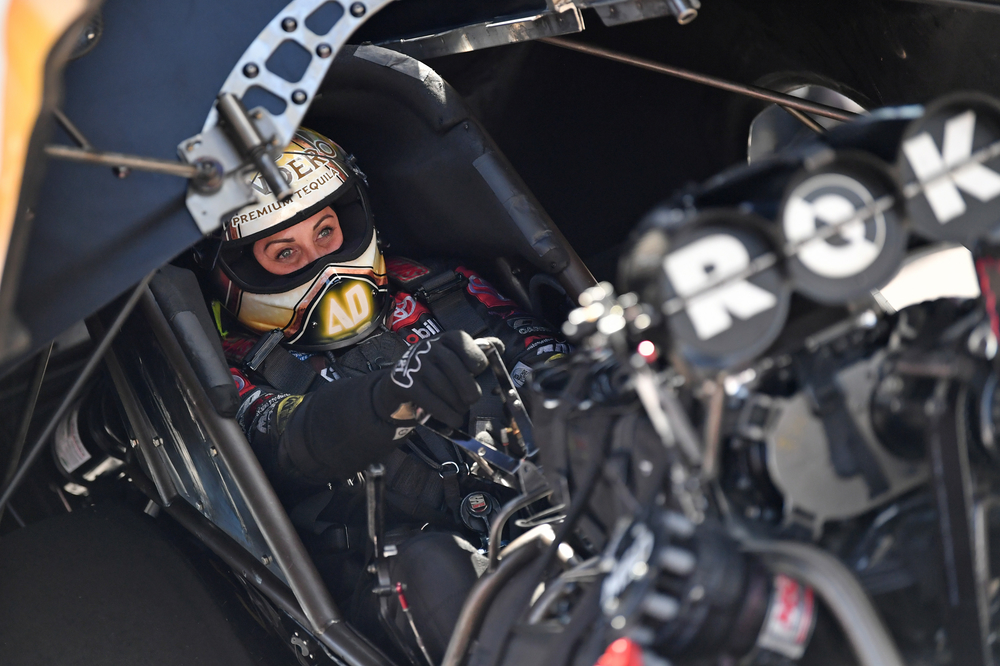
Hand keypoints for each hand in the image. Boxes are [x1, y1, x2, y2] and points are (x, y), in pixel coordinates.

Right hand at [373, 331, 491, 428]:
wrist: (399, 385)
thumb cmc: (435, 372)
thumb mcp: (454, 358)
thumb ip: (476, 352)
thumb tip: (498, 347)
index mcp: (444, 339)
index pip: (462, 341)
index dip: (475, 358)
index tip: (478, 372)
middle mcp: (427, 346)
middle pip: (452, 364)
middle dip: (467, 386)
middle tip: (473, 399)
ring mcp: (413, 364)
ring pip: (441, 385)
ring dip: (456, 403)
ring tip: (461, 411)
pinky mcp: (403, 383)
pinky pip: (429, 400)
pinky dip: (444, 413)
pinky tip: (453, 420)